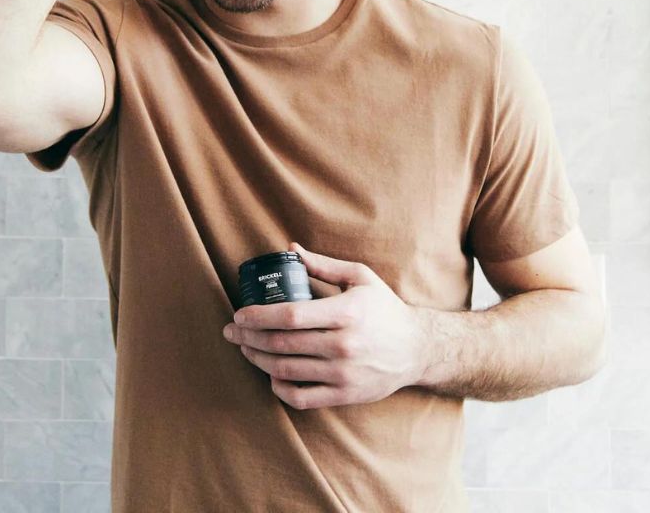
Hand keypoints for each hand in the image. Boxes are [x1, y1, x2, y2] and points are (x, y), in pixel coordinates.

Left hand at [222, 242, 431, 409]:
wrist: (417, 348)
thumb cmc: (384, 309)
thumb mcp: (360, 278)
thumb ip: (324, 265)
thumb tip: (290, 250)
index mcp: (346, 313)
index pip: (290, 316)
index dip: (258, 316)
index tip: (239, 314)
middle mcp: (344, 345)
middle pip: (282, 344)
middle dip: (249, 337)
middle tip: (232, 331)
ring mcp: (343, 373)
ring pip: (286, 370)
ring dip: (258, 359)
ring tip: (245, 348)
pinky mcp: (345, 395)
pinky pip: (301, 397)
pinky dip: (279, 388)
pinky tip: (271, 375)